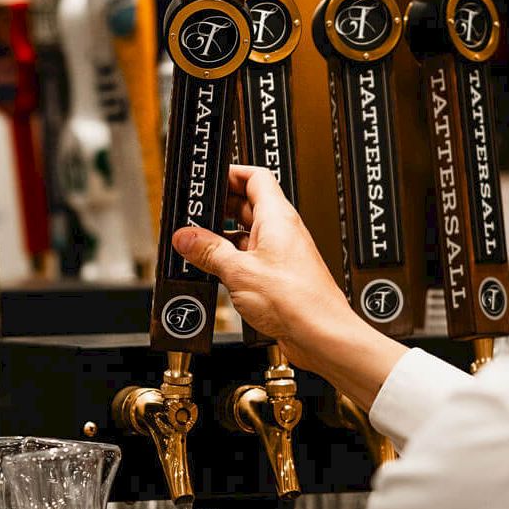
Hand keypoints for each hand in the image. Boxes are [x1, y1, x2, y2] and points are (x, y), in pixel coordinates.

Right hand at [173, 165, 351, 372]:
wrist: (321, 336)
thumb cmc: (298, 301)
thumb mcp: (239, 272)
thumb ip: (209, 252)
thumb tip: (187, 237)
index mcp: (278, 217)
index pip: (255, 176)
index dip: (230, 173)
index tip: (207, 179)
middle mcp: (282, 232)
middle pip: (248, 205)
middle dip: (220, 207)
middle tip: (194, 215)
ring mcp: (281, 255)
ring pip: (247, 234)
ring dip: (223, 238)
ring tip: (197, 246)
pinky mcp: (279, 278)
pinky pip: (251, 259)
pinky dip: (231, 261)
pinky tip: (215, 272)